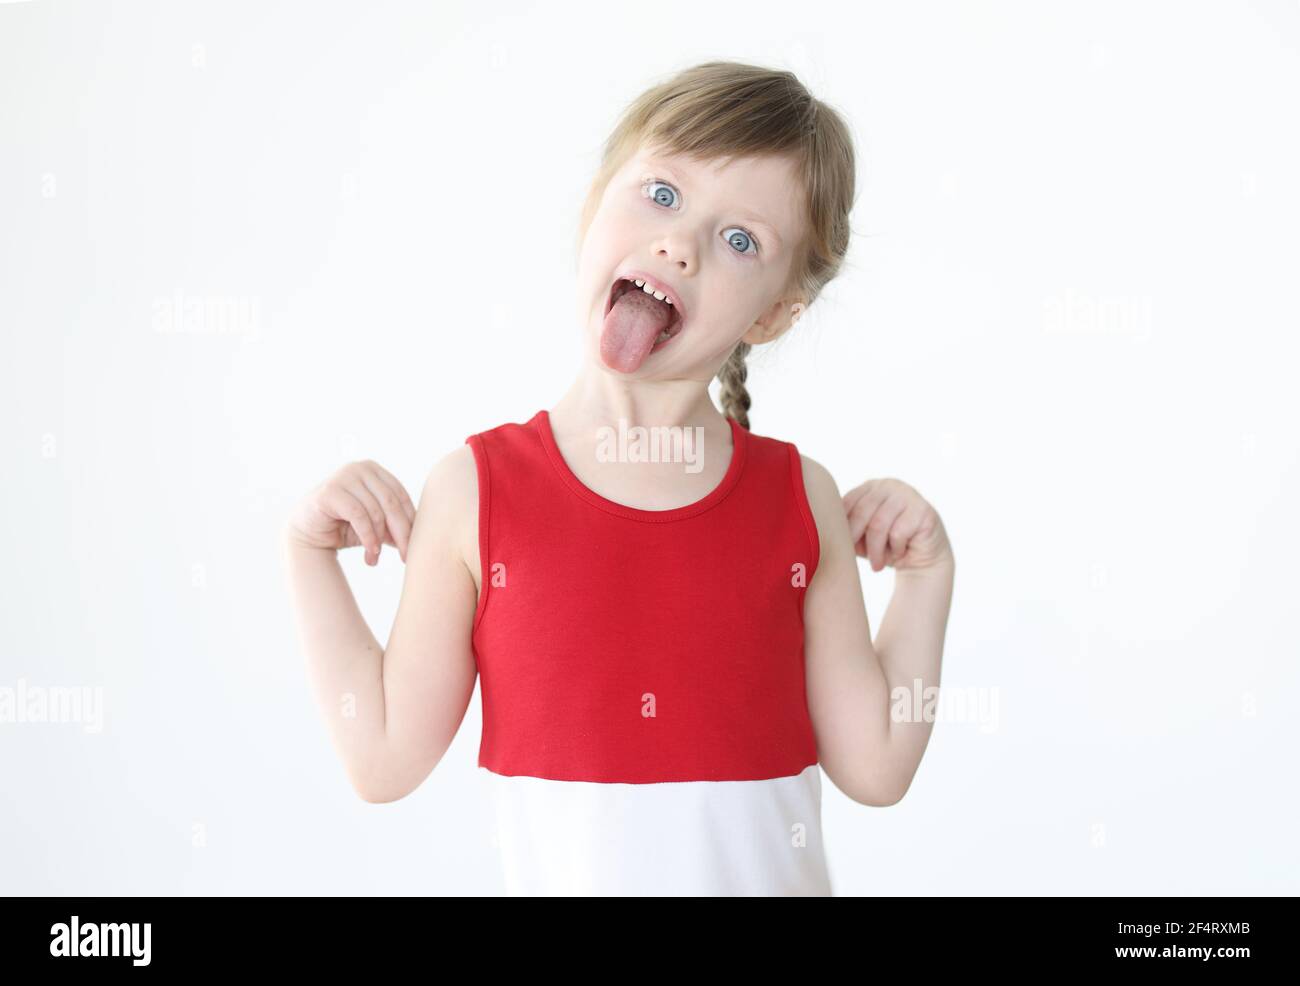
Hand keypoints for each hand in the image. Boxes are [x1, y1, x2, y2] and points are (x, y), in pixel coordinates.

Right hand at [286, 460, 415, 564]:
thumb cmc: (344, 527)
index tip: (415, 547)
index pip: (401, 496)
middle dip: (401, 533)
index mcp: (375, 471)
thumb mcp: (376, 525)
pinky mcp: (329, 490)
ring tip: (376, 559)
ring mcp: (343, 476)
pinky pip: (358, 515)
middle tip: (406, 557)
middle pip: (391, 503)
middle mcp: (360, 468)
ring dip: (379, 540)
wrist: (307, 533)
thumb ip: (396, 526)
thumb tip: (424, 536)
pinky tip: (370, 553)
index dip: (411, 522)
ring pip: (375, 510)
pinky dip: (367, 536)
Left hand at [843, 477, 952, 574]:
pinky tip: (899, 553)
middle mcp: (889, 485)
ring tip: (877, 565)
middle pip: (862, 512)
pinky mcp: (924, 510)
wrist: (922, 559)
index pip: (848, 502)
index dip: (843, 527)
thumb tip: (827, 532)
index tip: (844, 547)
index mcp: (870, 487)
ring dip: (876, 551)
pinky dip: (895, 549)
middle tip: (860, 559)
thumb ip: (846, 530)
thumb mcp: (861, 537)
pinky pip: (899, 532)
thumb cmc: (887, 547)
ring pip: (879, 524)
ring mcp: (908, 494)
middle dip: (857, 540)